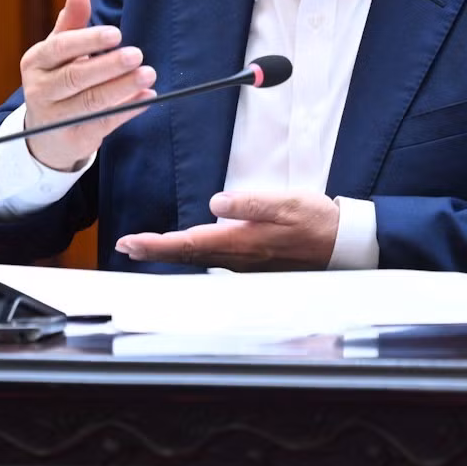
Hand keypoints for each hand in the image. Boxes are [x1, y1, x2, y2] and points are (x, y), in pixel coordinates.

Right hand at [20, 0, 155, 172]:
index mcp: (35, 62)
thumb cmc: (57, 79)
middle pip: (75, 76)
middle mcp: (39, 90)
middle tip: (137, 54)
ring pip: (91, 102)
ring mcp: (53, 118)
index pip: (60, 48)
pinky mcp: (72, 139)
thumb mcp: (58, 50)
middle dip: (108, 66)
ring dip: (122, 88)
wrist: (45, 132)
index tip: (117, 34)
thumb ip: (71, 22)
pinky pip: (103, 124)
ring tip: (148, 74)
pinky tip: (147, 97)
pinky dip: (127, 110)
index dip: (88, 40)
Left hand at [114, 190, 339, 270]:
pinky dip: (191, 253)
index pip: (188, 244)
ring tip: (145, 245)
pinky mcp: (251, 262)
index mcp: (241, 242)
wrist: (341, 244)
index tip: (130, 243)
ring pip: (198, 259)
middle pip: (186, 255)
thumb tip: (216, 202)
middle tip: (125, 246)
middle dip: (154, 251)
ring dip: (170, 252)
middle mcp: (237, 258)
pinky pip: (212, 260)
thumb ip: (250, 204)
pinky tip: (185, 247)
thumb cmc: (314, 221)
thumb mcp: (285, 203)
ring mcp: (244, 263)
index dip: (156, 245)